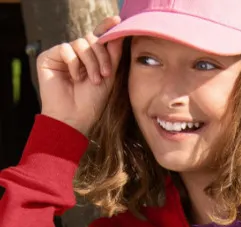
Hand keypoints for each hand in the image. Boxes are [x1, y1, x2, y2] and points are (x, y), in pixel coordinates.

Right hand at [37, 15, 122, 135]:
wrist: (74, 119)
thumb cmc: (91, 103)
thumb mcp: (108, 78)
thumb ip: (113, 55)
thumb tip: (118, 31)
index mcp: (90, 59)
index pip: (98, 38)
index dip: (106, 28)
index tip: (117, 21)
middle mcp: (76, 55)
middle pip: (91, 39)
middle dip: (101, 56)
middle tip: (105, 74)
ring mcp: (62, 56)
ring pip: (80, 43)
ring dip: (90, 62)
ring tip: (92, 80)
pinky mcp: (48, 57)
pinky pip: (66, 48)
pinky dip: (73, 63)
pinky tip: (74, 78)